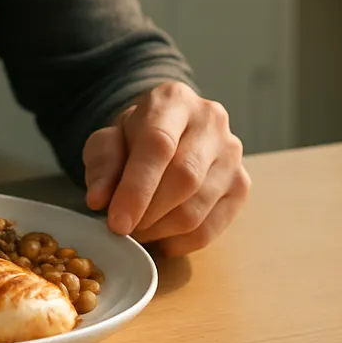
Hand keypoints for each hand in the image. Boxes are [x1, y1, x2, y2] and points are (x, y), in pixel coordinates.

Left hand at [80, 81, 248, 255]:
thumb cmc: (134, 137)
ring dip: (161, 230)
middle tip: (124, 228)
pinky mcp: (241, 185)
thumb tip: (99, 199)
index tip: (117, 222)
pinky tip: (160, 236)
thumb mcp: (108, 140)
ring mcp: (232, 154)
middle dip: (149, 213)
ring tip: (138, 230)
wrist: (168, 132)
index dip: (136, 188)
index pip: (158, 145)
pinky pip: (211, 228)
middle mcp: (211, 121)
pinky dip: (180, 242)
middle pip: (185, 177)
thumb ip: (102, 164)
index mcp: (174, 100)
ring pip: (198, 208)